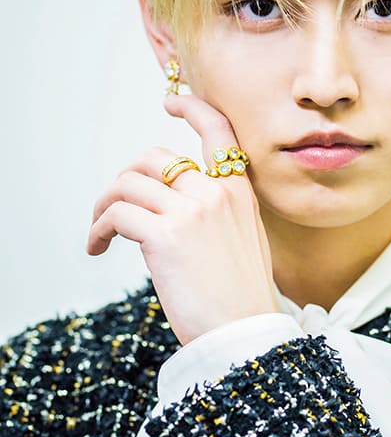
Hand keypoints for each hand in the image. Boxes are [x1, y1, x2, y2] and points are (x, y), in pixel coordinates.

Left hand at [87, 93, 278, 344]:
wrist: (246, 332)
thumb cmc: (241, 298)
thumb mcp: (245, 241)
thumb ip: (217, 214)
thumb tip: (172, 209)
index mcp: (239, 193)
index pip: (218, 131)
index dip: (193, 109)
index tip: (171, 104)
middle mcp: (216, 193)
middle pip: (153, 157)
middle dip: (126, 179)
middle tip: (115, 211)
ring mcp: (191, 212)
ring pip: (128, 182)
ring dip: (105, 205)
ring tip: (101, 233)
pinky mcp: (165, 235)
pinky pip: (116, 214)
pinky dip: (98, 229)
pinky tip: (98, 248)